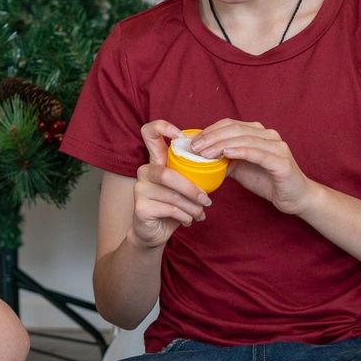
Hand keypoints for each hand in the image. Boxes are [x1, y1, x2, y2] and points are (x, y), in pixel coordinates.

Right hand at [126, 118, 207, 249]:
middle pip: (168, 174)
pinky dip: (185, 216)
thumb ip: (193, 172)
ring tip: (200, 214)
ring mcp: (139, 189)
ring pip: (172, 195)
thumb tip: (221, 159)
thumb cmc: (173, 206)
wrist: (155, 232)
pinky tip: (188, 220)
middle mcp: (144, 171)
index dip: (163, 127)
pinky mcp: (140, 207)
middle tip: (206, 200)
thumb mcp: (184, 186)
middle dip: (192, 189)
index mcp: (156, 161)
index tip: (181, 135)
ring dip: (192, 207)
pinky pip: (170, 209)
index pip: (150, 133)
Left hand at [184, 118, 319, 214]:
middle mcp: (269, 135)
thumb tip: (201, 157)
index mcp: (259, 133)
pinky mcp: (281, 161)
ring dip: (221, 144)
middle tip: (194, 147)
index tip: (193, 141)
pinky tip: (226, 155)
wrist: (294, 198)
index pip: (230, 125)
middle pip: (235, 129)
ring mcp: (277, 147)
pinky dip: (240, 151)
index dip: (210, 130)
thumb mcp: (241, 169)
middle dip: (211, 137)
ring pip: (244, 139)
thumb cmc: (268, 181)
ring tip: (204, 153)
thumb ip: (225, 160)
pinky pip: (257, 153)